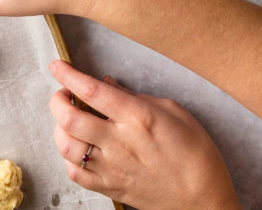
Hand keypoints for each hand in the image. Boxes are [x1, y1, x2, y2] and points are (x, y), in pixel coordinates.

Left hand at [49, 60, 240, 209]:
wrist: (204, 199)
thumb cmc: (195, 153)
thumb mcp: (174, 111)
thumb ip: (137, 97)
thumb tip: (109, 85)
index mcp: (137, 117)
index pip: (92, 91)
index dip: (69, 76)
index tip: (57, 66)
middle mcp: (119, 142)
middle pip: (69, 118)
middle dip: (57, 100)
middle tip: (63, 94)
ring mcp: (112, 168)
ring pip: (66, 146)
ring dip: (59, 128)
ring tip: (68, 119)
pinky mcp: (110, 188)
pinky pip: (76, 173)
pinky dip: (68, 157)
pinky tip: (78, 147)